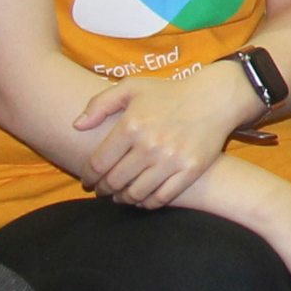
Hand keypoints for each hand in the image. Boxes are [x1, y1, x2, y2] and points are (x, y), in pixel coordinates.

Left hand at [70, 64, 255, 207]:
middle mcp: (150, 145)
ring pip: (136, 193)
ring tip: (120, 196)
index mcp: (131, 125)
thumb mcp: (131, 87)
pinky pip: (162, 197)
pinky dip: (147, 203)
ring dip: (123, 199)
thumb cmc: (168, 92)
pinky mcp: (190, 170)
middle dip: (103, 189)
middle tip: (101, 190)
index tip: (87, 180)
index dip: (88, 176)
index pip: (99, 163)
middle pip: (115, 181)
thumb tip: (77, 126)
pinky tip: (142, 199)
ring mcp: (171, 159)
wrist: (213, 98)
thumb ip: (99, 104)